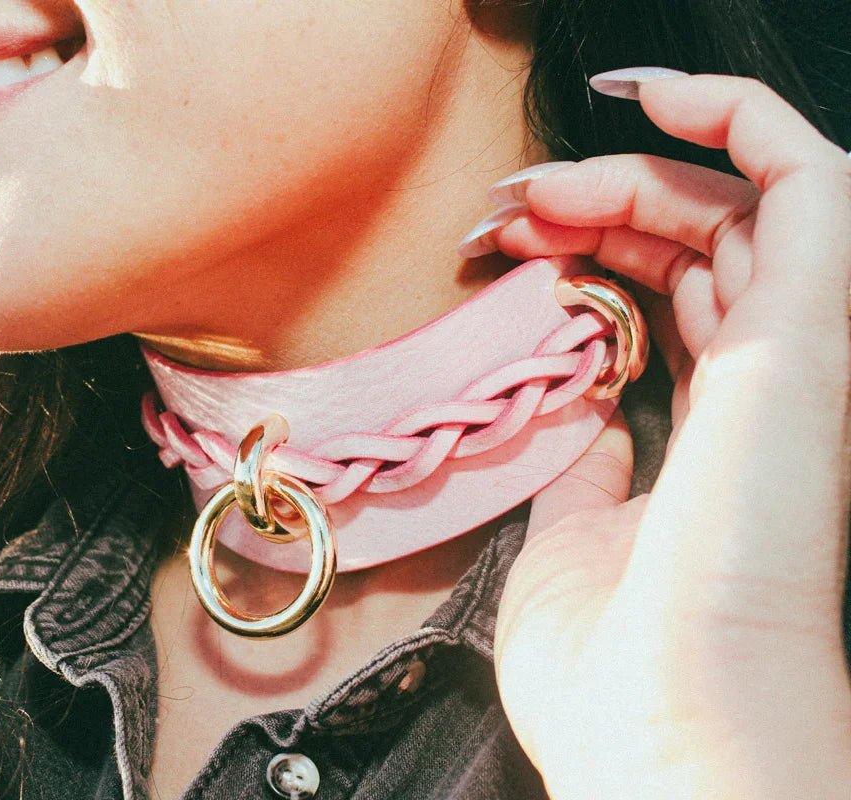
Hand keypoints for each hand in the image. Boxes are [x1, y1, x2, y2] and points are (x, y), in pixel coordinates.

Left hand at [482, 71, 850, 798]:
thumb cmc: (618, 675)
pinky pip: (812, 182)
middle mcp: (772, 389)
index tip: (501, 250)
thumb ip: (583, 458)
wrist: (668, 742)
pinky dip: (737, 115)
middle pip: (703, 246)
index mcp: (722, 436)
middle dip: (596, 205)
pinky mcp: (809, 339)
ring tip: (532, 188)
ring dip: (632, 171)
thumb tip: (573, 399)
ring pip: (744, 205)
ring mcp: (796, 358)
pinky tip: (649, 94)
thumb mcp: (570, 540)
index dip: (596, 254)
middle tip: (502, 214)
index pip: (680, 302)